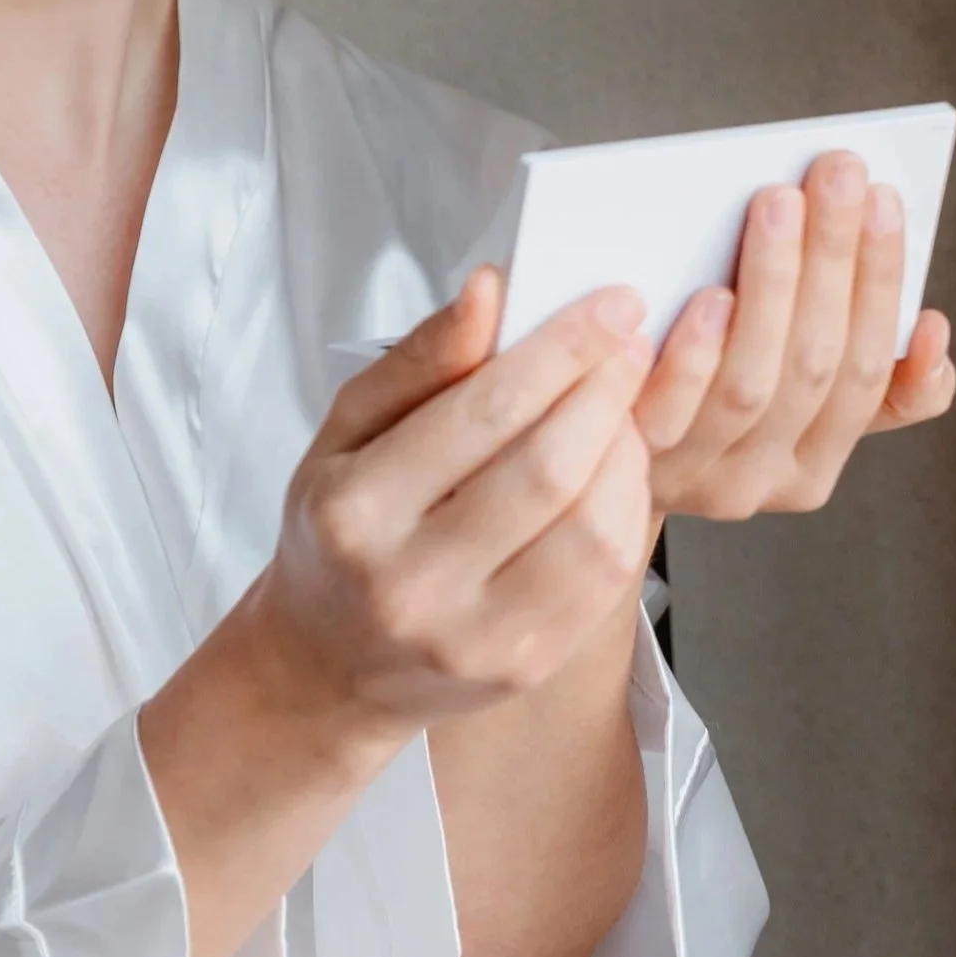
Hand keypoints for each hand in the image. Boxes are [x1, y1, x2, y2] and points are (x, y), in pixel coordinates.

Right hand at [255, 269, 655, 744]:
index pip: (483, 412)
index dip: (561, 350)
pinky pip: (605, 582)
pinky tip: (614, 472)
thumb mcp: (347, 432)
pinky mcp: (523, 666)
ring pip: (590, 530)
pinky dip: (627, 512)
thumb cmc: (338, 531)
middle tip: (629, 345)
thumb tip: (491, 290)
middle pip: (547, 469)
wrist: (326, 662)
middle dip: (605, 392)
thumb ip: (420, 360)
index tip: (610, 306)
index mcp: (357, 509)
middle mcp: (412, 581)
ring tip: (619, 409)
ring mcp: (473, 636)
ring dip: (625, 452)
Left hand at [634, 153, 955, 517]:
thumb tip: (930, 329)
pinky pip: (671, 409)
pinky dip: (698, 353)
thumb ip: (854, 377)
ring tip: (778, 203)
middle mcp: (762, 481)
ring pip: (753, 383)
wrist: (579, 468)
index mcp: (814, 468)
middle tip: (836, 171)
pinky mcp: (629, 463)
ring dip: (773, 285)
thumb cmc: (691, 403)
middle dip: (833, 259)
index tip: (885, 199)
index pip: (873, 372)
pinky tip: (711, 295)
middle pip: (817, 365)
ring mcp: (694, 476)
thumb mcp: (781, 409)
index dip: (882, 285)